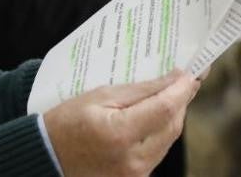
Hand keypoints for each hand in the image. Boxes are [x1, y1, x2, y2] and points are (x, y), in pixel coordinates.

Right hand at [42, 70, 198, 176]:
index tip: (192, 73)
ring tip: (168, 96)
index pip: (165, 108)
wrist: (48, 156)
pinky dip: (159, 133)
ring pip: (168, 141)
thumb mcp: (100, 96)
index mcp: (120, 134)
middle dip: (180, 102)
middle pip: (172, 126)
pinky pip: (157, 152)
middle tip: (182, 81)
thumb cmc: (68, 122)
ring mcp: (135, 174)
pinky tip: (153, 118)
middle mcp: (132, 160)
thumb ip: (139, 90)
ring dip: (171, 118)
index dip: (182, 89)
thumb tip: (173, 80)